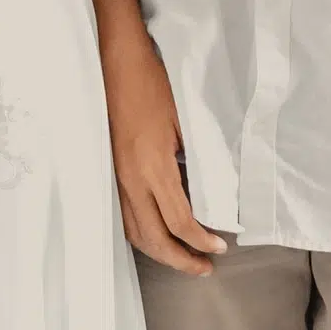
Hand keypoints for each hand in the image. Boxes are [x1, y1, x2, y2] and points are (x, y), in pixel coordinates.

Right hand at [100, 34, 225, 274]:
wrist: (115, 62)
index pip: (179, 221)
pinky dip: (144, 234)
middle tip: (204, 267)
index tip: (220, 248)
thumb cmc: (152, 85)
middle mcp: (131, 178)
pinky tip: (159, 233)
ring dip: (160, 251)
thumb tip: (217, 191)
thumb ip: (199, 159)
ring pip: (135, 231)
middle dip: (180, 260)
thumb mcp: (184, 122)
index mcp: (153, 165)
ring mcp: (117, 176)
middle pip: (153, 238)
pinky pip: (125, 215)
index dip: (200, 241)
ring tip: (183, 256)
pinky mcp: (110, 171)